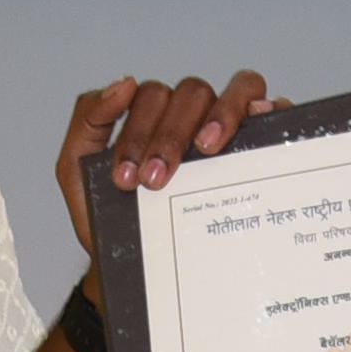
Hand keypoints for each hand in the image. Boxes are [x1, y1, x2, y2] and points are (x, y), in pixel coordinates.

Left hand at [57, 68, 275, 256]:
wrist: (139, 267)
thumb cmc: (112, 216)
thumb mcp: (78, 169)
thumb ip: (87, 121)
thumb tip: (123, 84)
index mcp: (153, 114)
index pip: (152, 97)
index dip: (139, 132)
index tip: (127, 178)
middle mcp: (193, 113)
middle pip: (192, 93)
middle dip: (170, 135)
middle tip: (156, 180)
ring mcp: (230, 126)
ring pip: (237, 88)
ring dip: (221, 113)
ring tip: (205, 149)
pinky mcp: (262, 143)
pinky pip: (272, 108)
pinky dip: (267, 107)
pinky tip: (257, 122)